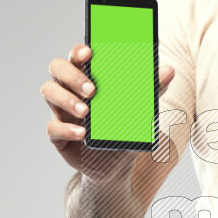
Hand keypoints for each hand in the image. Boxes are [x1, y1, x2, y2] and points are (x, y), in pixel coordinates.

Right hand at [41, 43, 175, 180]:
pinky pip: (52, 128)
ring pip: (48, 91)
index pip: (77, 55)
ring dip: (66, 99)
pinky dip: (66, 130)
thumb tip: (169, 70)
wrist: (116, 166)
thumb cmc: (125, 129)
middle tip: (92, 90)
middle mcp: (71, 90)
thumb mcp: (141, 111)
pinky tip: (81, 134)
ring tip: (86, 112)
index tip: (89, 52)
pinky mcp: (58, 135)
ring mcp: (61, 111)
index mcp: (89, 77)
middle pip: (57, 68)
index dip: (78, 51)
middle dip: (72, 75)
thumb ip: (152, 90)